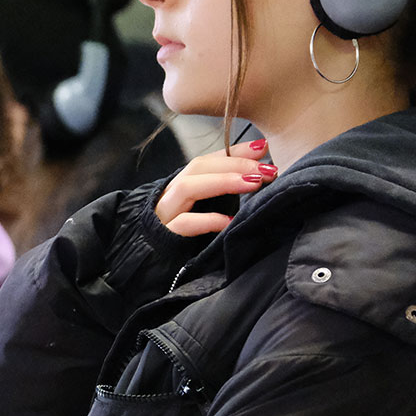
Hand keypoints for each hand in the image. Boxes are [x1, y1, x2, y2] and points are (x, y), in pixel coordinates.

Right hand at [156, 139, 277, 236]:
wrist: (148, 269)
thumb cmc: (182, 242)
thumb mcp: (201, 215)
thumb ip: (220, 200)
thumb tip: (256, 184)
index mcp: (181, 187)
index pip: (208, 160)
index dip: (234, 151)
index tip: (262, 146)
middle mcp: (171, 195)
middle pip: (199, 166)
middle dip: (235, 163)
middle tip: (267, 168)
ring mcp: (164, 214)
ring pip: (188, 188)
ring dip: (223, 182)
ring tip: (254, 182)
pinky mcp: (164, 236)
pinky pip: (183, 223)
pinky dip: (208, 220)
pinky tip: (230, 222)